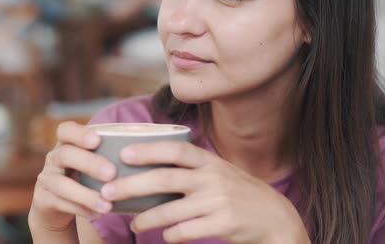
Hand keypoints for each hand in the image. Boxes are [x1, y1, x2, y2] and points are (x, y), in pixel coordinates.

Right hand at [28, 122, 115, 233]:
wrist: (56, 206)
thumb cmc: (84, 178)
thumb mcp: (92, 163)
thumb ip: (109, 155)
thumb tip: (145, 154)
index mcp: (66, 144)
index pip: (65, 130)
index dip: (80, 133)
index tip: (97, 140)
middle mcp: (53, 158)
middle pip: (66, 154)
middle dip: (89, 163)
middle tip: (111, 173)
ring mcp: (46, 179)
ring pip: (61, 185)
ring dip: (86, 195)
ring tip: (108, 205)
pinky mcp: (43, 200)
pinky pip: (60, 204)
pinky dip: (81, 209)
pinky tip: (98, 213)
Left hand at [99, 141, 309, 243]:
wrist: (276, 218)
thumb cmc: (240, 193)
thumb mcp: (221, 172)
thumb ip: (193, 169)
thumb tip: (150, 168)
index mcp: (210, 162)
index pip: (176, 150)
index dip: (149, 150)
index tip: (123, 154)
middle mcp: (213, 178)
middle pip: (164, 180)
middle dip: (132, 185)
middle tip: (108, 191)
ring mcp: (218, 202)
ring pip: (171, 211)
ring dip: (146, 218)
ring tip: (134, 223)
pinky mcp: (224, 224)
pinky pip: (186, 231)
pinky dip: (171, 235)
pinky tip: (165, 236)